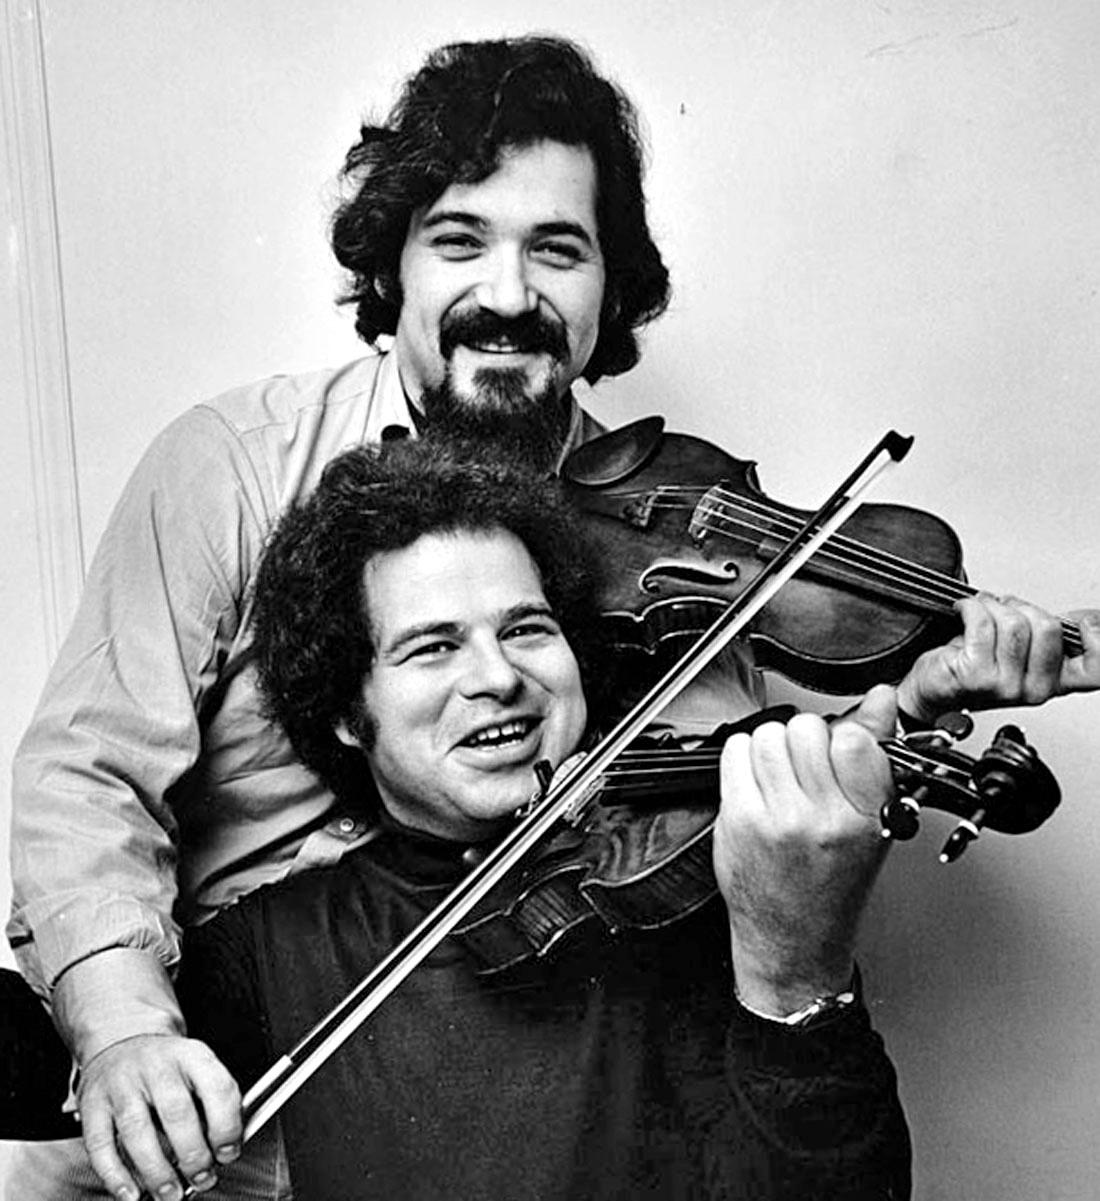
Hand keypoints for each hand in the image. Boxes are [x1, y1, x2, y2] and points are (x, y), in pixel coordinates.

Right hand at [78, 1033, 240, 1200]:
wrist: (121, 1041)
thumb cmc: (167, 1067)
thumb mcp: (198, 1069)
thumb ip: (213, 1104)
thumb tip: (224, 1150)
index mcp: (191, 1055)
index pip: (217, 1087)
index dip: (227, 1125)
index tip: (228, 1153)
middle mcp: (156, 1065)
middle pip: (177, 1111)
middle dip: (193, 1154)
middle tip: (202, 1178)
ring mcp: (121, 1083)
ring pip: (138, 1131)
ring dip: (157, 1171)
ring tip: (170, 1193)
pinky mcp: (92, 1104)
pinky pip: (101, 1145)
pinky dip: (115, 1176)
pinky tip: (130, 1194)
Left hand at [713, 685, 896, 1015]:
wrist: (793, 939)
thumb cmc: (832, 882)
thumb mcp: (872, 823)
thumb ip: (873, 758)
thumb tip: (881, 698)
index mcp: (869, 817)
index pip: (855, 737)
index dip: (841, 736)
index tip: (837, 754)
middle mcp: (825, 818)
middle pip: (806, 729)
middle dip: (803, 743)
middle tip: (804, 774)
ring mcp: (779, 818)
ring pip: (769, 735)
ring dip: (771, 749)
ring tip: (780, 782)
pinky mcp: (740, 819)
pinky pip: (735, 752)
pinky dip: (741, 760)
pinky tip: (755, 787)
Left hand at [897, 596, 1099, 723]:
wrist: (930, 689)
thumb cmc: (971, 669)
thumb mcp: (1020, 654)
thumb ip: (1050, 638)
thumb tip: (1089, 618)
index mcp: (1054, 682)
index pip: (1097, 668)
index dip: (1098, 639)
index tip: (1083, 621)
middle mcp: (1035, 689)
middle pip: (1047, 626)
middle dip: (1020, 607)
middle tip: (1002, 608)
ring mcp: (1006, 686)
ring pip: (1013, 622)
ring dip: (992, 605)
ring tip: (980, 610)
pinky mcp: (977, 675)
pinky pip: (982, 623)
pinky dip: (970, 607)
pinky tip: (962, 611)